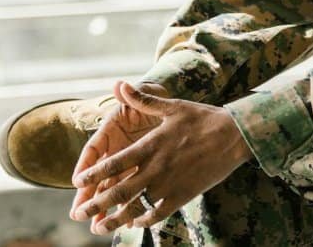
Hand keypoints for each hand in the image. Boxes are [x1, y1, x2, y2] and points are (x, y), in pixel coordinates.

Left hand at [69, 82, 254, 234]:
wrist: (235, 136)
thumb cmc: (202, 118)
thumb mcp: (172, 106)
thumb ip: (142, 100)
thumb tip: (120, 85)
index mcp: (150, 146)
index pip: (114, 164)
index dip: (93, 175)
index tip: (77, 182)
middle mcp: (156, 168)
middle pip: (119, 191)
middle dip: (96, 204)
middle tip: (78, 214)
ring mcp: (169, 184)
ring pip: (136, 207)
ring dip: (115, 219)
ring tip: (99, 227)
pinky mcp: (183, 196)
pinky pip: (158, 213)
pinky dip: (143, 220)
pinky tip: (135, 223)